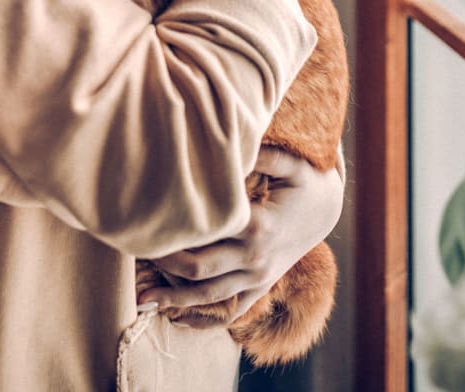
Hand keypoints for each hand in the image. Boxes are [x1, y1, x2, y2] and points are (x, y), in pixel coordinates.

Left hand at [137, 147, 343, 326]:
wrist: (329, 210)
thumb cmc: (306, 180)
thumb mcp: (293, 163)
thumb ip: (262, 154)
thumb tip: (227, 144)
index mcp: (259, 226)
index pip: (208, 234)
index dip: (176, 232)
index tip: (148, 223)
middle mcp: (256, 258)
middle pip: (201, 270)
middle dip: (166, 264)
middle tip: (135, 251)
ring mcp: (259, 277)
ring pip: (210, 298)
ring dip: (175, 300)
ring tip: (142, 301)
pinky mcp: (261, 286)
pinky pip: (231, 310)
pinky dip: (203, 319)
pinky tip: (177, 320)